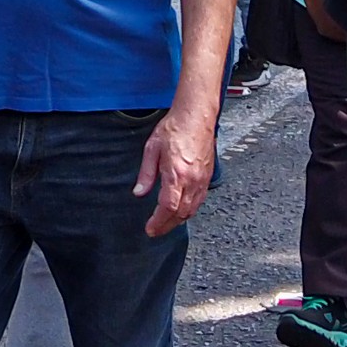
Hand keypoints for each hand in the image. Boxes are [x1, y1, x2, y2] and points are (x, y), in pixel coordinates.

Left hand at [134, 104, 217, 237]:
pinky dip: (189, 209)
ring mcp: (202, 180)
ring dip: (178, 219)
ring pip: (192, 209)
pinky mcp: (208, 176)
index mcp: (177, 174)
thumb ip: (146, 174)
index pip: (168, 207)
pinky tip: (181, 209)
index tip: (150, 229)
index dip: (158, 222)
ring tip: (166, 223)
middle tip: (156, 230)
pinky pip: (200, 200)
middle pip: (181, 213)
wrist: (196, 116)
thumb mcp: (151, 149)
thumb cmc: (175, 128)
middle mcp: (192, 180)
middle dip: (167, 225)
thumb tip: (139, 193)